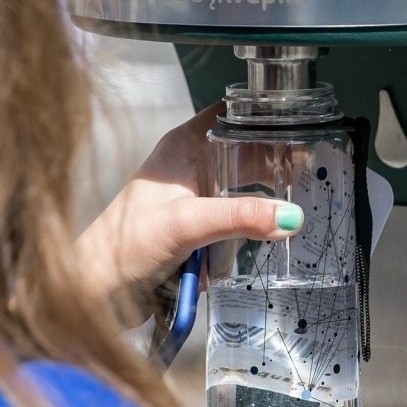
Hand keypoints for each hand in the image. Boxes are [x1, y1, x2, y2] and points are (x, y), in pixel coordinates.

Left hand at [74, 104, 304, 323]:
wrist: (96, 292)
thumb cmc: (122, 247)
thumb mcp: (186, 225)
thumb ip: (239, 217)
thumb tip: (290, 216)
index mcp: (181, 147)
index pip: (231, 114)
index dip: (263, 116)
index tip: (300, 125)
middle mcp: (188, 166)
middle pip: (243, 152)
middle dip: (273, 164)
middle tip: (310, 171)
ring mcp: (193, 198)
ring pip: (242, 189)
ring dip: (262, 201)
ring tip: (297, 202)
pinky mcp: (196, 228)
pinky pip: (234, 220)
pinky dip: (249, 228)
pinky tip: (268, 234)